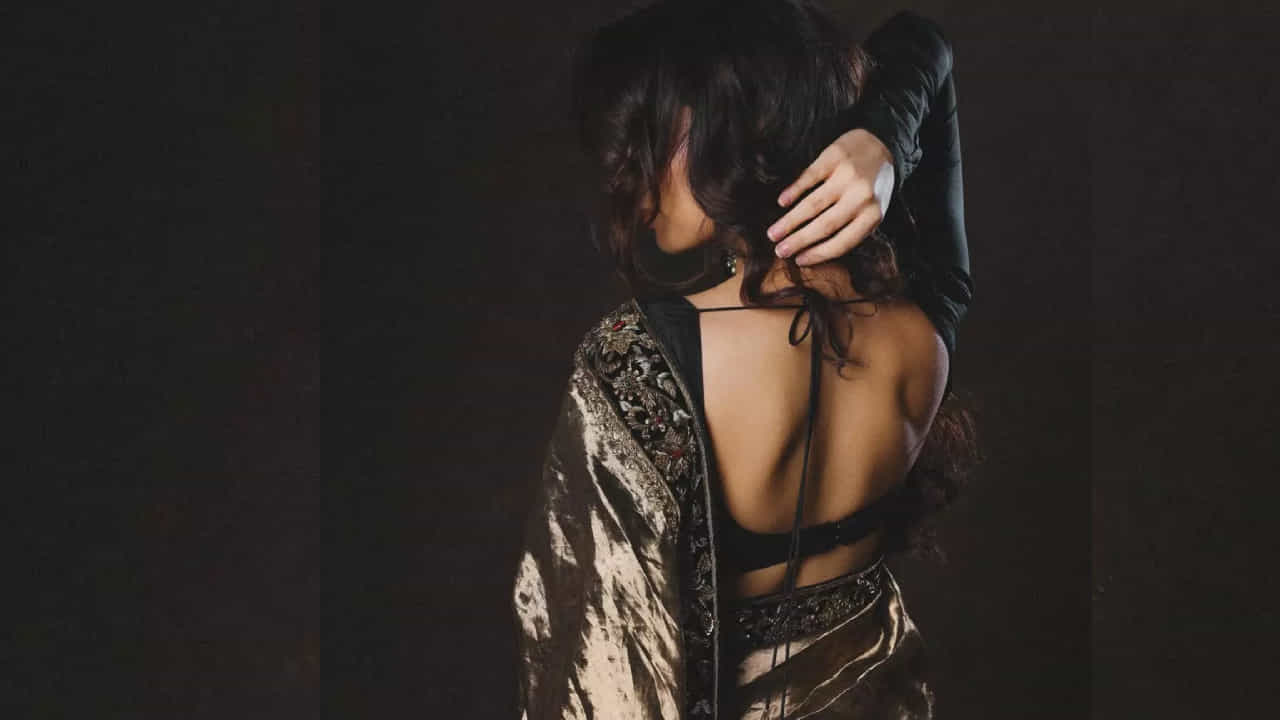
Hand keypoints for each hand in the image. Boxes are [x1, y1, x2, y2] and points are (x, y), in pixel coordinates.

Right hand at [766, 128, 895, 265]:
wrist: (881, 145)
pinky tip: (782, 202)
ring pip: (813, 204)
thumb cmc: (872, 186)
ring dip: (790, 221)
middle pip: (824, 225)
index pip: (842, 242)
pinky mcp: (835, 156)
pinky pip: (809, 177)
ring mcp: (848, 176)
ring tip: (773, 233)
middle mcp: (861, 196)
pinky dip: (794, 191)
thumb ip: (851, 228)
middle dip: (798, 240)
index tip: (798, 260)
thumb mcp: (872, 211)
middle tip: (779, 251)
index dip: (818, 254)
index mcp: (873, 215)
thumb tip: (814, 251)